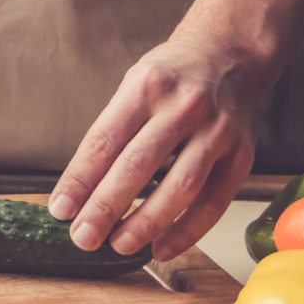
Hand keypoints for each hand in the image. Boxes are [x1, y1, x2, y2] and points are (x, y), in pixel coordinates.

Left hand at [48, 35, 265, 261]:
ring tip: (119, 245)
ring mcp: (217, 132)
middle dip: (106, 207)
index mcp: (146, 87)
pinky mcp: (242, 156)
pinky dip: (187, 232)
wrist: (232, 56)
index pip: (104, 140)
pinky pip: (214, 203)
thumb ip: (112, 133)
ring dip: (146, 224)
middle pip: (139, 165)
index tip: (61, 209)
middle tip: (83, 237)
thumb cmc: (172, 77)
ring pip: (180, 188)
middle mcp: (184, 107)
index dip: (80, 179)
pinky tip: (162, 248)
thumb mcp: (134, 87)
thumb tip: (78, 192)